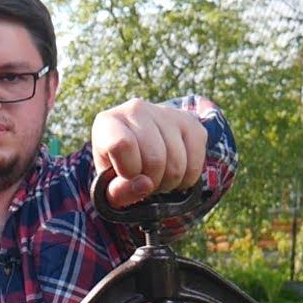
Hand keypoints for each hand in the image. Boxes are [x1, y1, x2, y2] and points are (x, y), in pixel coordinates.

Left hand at [91, 99, 207, 208]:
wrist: (138, 149)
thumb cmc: (117, 170)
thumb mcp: (107, 187)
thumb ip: (117, 192)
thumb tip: (146, 185)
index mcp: (107, 122)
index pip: (121, 145)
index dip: (128, 170)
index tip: (128, 176)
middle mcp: (136, 110)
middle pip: (155, 158)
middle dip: (151, 182)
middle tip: (144, 182)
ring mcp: (166, 113)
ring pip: (177, 163)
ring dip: (168, 183)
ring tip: (156, 178)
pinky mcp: (191, 122)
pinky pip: (196, 163)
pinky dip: (186, 179)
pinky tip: (172, 173)